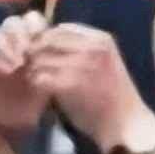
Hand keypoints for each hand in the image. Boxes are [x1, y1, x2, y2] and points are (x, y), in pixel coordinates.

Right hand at [0, 12, 48, 133]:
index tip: (42, 40)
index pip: (32, 19)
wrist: (12, 115)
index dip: (36, 26)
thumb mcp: (48, 74)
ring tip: (18, 66)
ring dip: (8, 50)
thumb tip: (58, 40)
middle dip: (21, 37)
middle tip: (28, 53)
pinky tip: (7, 72)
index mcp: (28, 34)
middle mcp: (9, 36)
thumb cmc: (34, 93)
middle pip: (12, 23)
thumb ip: (49, 55)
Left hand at [26, 24, 148, 149]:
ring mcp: (84, 65)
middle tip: (29, 64)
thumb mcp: (102, 64)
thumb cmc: (112, 97)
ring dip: (33, 67)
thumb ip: (80, 52)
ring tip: (31, 76)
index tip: (39, 51)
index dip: (45, 38)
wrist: (126, 124)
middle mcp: (93, 48)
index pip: (61, 29)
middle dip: (35, 51)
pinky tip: (37, 88)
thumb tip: (49, 44)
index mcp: (101, 39)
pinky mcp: (73, 85)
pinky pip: (43, 77)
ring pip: (43, 58)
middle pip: (49, 40)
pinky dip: (36, 82)